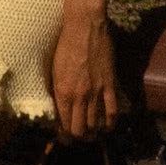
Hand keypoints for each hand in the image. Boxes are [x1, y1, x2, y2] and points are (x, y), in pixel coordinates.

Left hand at [51, 11, 118, 140]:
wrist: (84, 27)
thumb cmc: (64, 44)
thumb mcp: (53, 69)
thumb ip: (56, 89)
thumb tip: (58, 105)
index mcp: (62, 92)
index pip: (63, 124)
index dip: (64, 135)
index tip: (64, 137)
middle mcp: (79, 96)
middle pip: (79, 129)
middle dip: (78, 136)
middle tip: (78, 137)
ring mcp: (96, 92)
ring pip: (95, 124)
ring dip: (93, 132)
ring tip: (91, 133)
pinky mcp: (109, 85)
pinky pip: (112, 111)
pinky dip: (111, 123)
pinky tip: (108, 127)